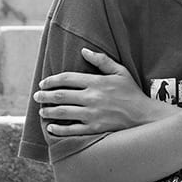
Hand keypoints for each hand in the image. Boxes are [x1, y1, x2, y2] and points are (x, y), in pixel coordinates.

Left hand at [35, 48, 171, 135]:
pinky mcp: (95, 129)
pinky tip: (51, 128)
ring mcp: (92, 115)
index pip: (67, 79)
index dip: (51, 80)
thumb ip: (102, 61)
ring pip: (63, 112)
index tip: (43, 83)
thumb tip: (84, 51)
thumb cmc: (132, 93)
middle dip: (44, 95)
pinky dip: (59, 129)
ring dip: (48, 111)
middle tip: (37, 96)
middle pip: (60, 96)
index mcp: (96, 82)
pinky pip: (72, 130)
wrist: (144, 116)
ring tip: (42, 111)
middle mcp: (92, 98)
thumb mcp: (120, 72)